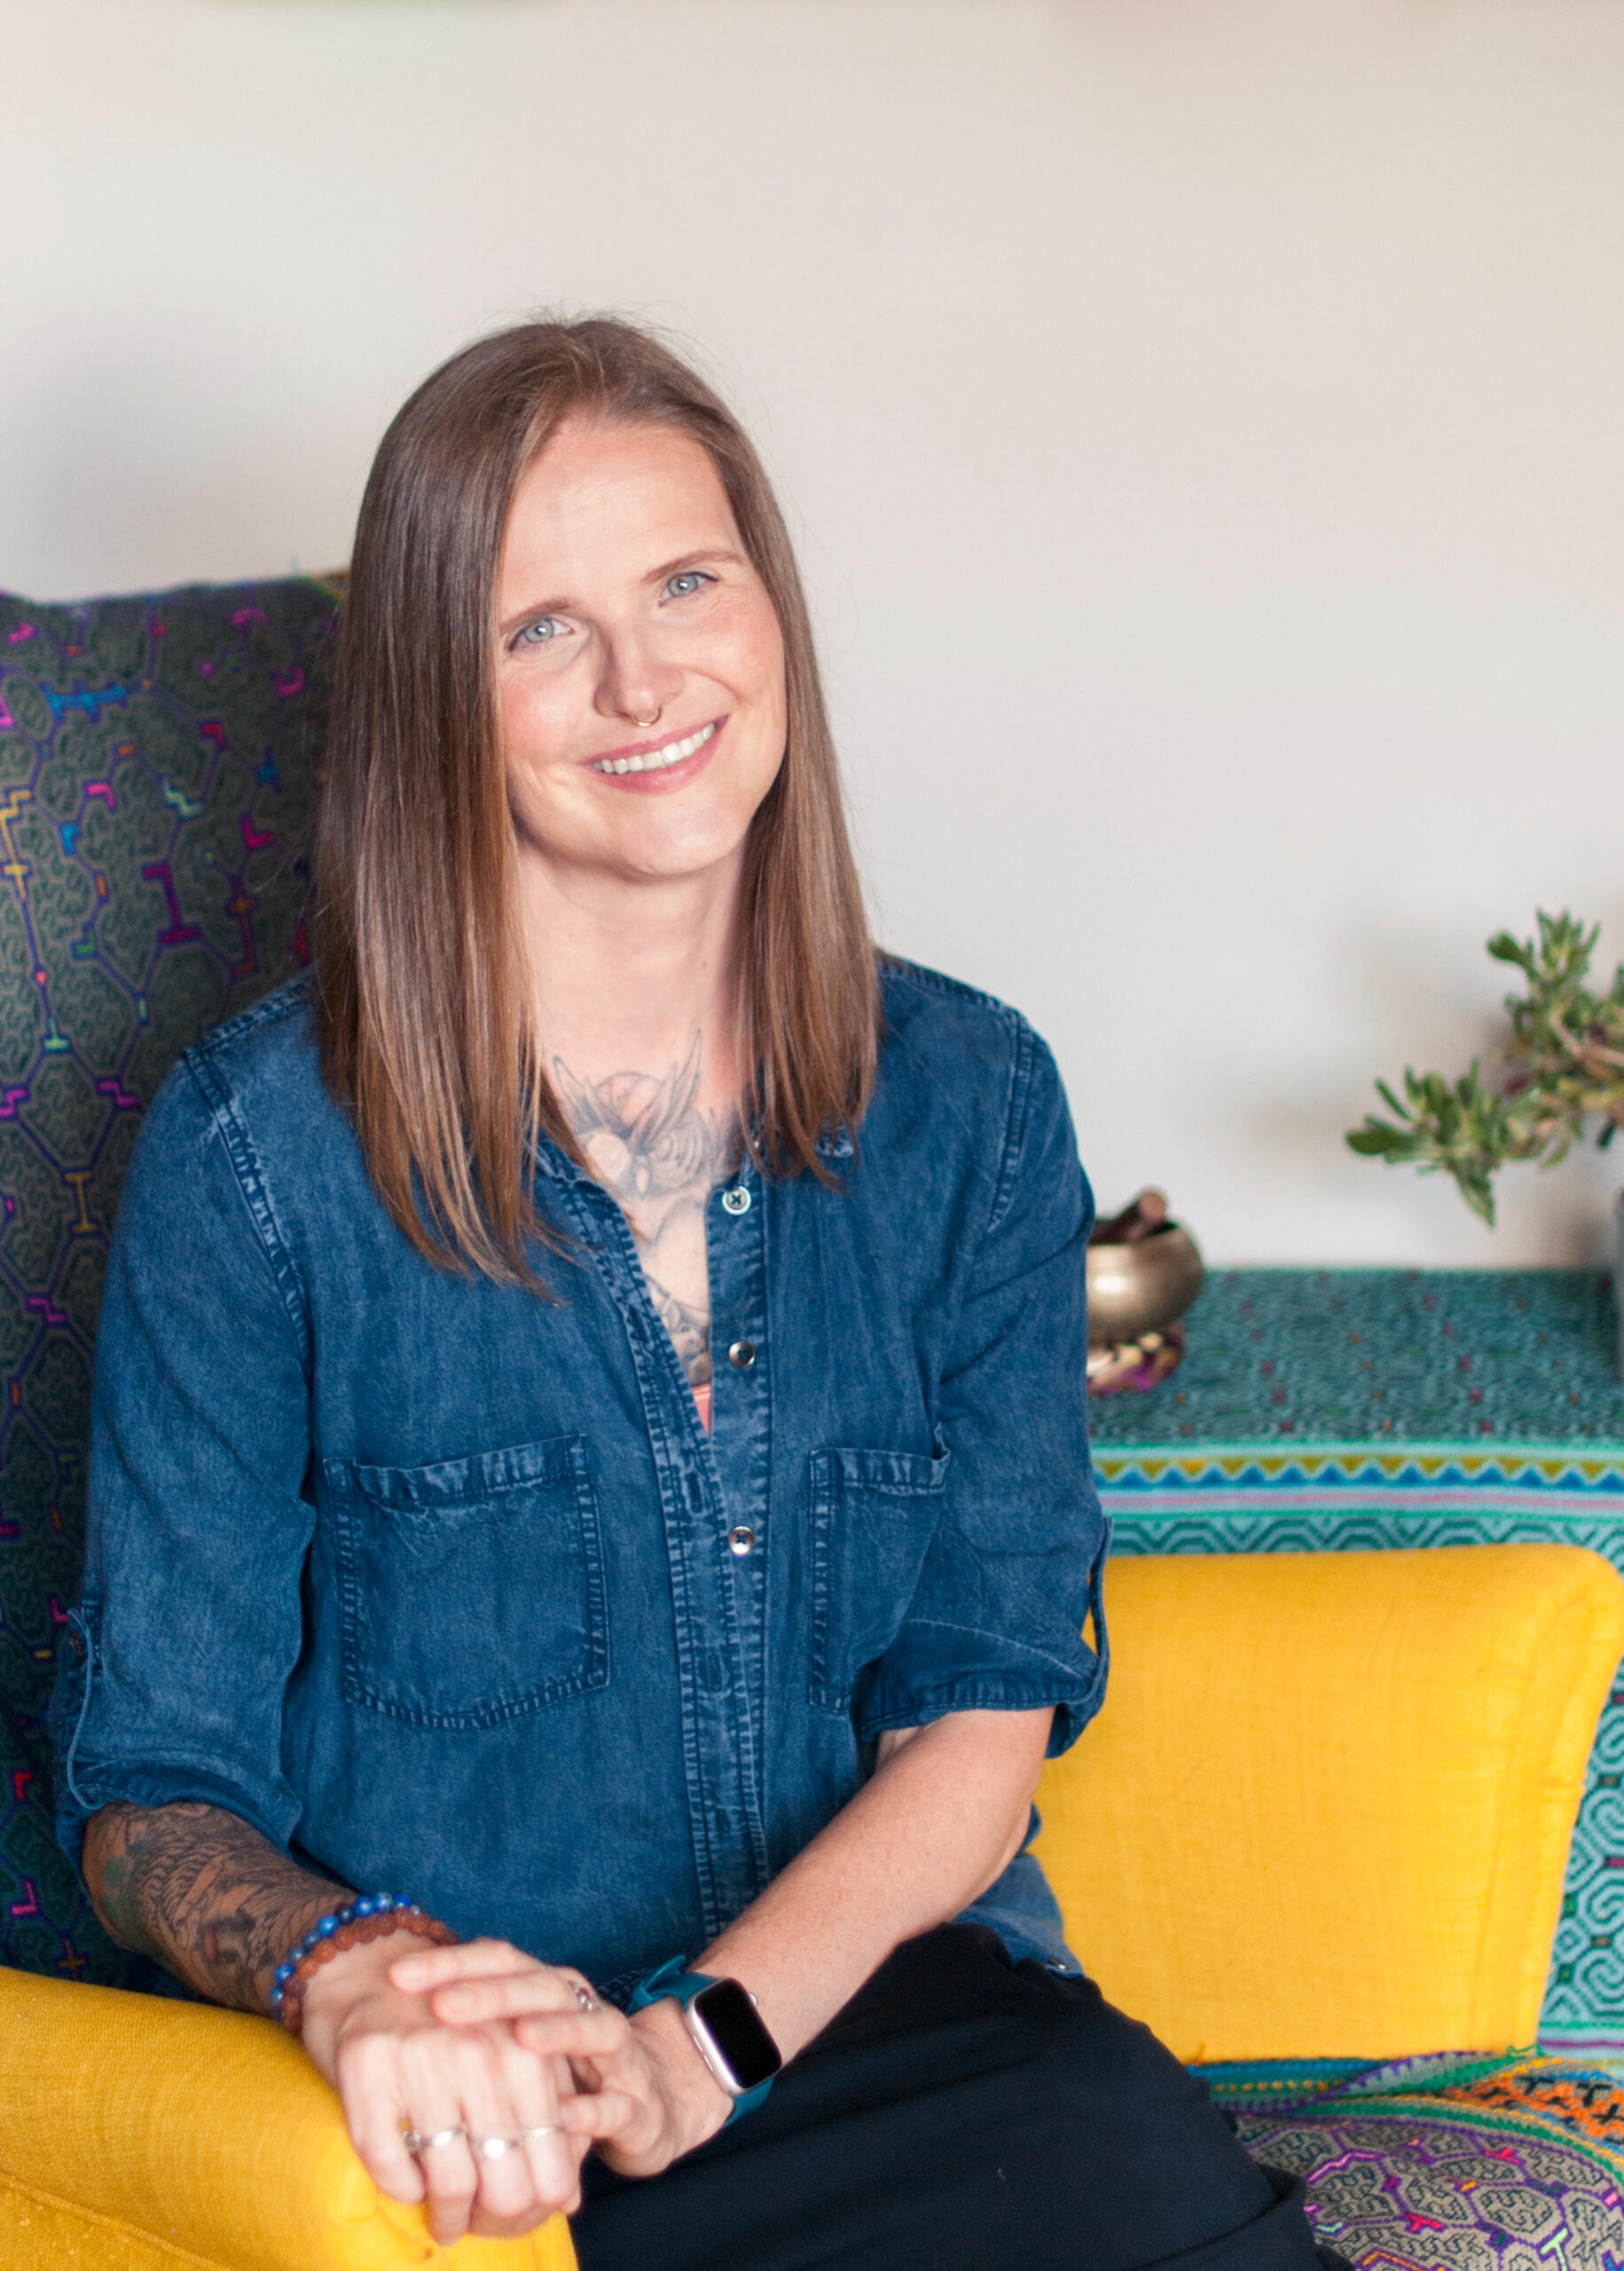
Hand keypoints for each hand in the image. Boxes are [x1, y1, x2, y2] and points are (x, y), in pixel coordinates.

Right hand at [299, 1931, 620, 2244]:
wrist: (369, 1970)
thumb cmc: (453, 2024)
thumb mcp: (515, 2058)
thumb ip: (548, 2116)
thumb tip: (569, 2200)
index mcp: (527, 2050)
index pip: (549, 2159)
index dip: (540, 2203)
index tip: (523, 2212)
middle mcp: (479, 2051)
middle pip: (504, 2182)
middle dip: (494, 2220)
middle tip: (480, 2223)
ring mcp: (423, 2057)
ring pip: (448, 2182)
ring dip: (447, 2216)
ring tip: (445, 2219)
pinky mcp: (367, 2065)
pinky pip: (390, 2163)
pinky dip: (400, 2187)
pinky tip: (408, 2183)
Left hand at [401, 1940, 734, 2179]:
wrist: (649, 2101)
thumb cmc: (564, 2070)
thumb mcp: (513, 2046)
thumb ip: (466, 2029)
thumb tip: (386, 2018)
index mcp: (545, 1990)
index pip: (498, 1960)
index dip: (451, 1964)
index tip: (399, 1975)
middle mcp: (582, 2008)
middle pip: (541, 1985)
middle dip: (492, 1993)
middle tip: (444, 2004)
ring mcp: (616, 2054)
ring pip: (593, 2028)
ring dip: (558, 2031)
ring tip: (519, 2038)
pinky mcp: (637, 2104)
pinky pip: (616, 2104)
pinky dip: (591, 2108)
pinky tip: (565, 2113)